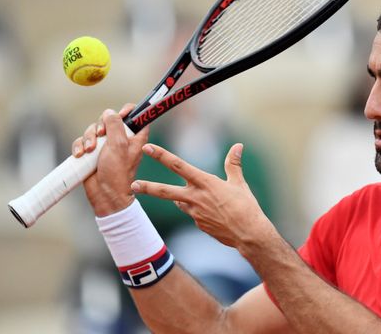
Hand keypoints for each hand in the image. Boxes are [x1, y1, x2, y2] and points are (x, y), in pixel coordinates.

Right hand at [72, 104, 149, 216]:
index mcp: (135, 136)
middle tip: (101, 136)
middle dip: (101, 126)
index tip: (119, 115)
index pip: (136, 115)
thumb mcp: (119, 145)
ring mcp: (106, 146)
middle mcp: (121, 139)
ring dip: (88, 138)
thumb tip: (110, 112)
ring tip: (89, 150)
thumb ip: (115, 126)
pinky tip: (80, 154)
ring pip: (94, 130)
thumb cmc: (117, 172)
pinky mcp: (93, 153)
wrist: (105, 193)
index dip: (127, 111)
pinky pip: (83, 141)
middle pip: (109, 119)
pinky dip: (80, 146)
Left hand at [131, 143, 275, 248]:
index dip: (162, 156)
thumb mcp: (239, 183)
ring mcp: (195, 212)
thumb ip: (233, 164)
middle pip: (165, 191)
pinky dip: (194, 208)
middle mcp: (196, 197)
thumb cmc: (246, 207)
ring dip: (176, 197)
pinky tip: (208, 211)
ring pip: (178, 201)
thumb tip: (238, 146)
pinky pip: (191, 213)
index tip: (148, 148)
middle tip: (133, 184)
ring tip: (184, 196)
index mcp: (205, 183)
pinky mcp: (198, 224)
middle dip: (148, 187)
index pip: (179, 166)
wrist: (248, 234)